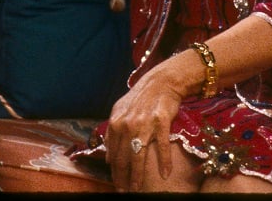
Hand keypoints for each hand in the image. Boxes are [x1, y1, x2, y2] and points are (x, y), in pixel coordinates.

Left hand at [105, 55, 189, 191]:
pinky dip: (164, 161)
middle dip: (123, 178)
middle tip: (124, 192)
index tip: (117, 185)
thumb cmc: (140, 98)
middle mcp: (127, 124)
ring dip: (137, 176)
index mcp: (115, 122)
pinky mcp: (161, 122)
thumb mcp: (119, 111)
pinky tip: (164, 174)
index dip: (114, 172)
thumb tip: (107, 157)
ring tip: (137, 189)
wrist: (160, 82)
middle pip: (123, 158)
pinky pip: (161, 145)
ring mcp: (144, 124)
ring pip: (138, 155)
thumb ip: (112, 133)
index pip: (113, 154)